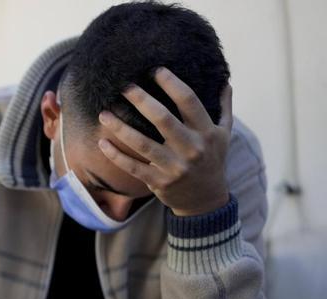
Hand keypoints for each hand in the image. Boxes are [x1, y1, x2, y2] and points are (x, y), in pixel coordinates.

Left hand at [97, 67, 231, 216]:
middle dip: (141, 101)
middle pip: (163, 119)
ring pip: (143, 144)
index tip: (156, 70)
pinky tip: (102, 142)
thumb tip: (225, 81)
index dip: (172, 84)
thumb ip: (224, 108)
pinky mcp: (159, 182)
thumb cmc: (212, 160)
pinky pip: (133, 167)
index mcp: (206, 132)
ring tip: (104, 113)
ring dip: (120, 128)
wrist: (206, 200)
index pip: (189, 102)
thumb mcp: (225, 135)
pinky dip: (116, 155)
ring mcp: (174, 167)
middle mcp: (191, 149)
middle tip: (124, 87)